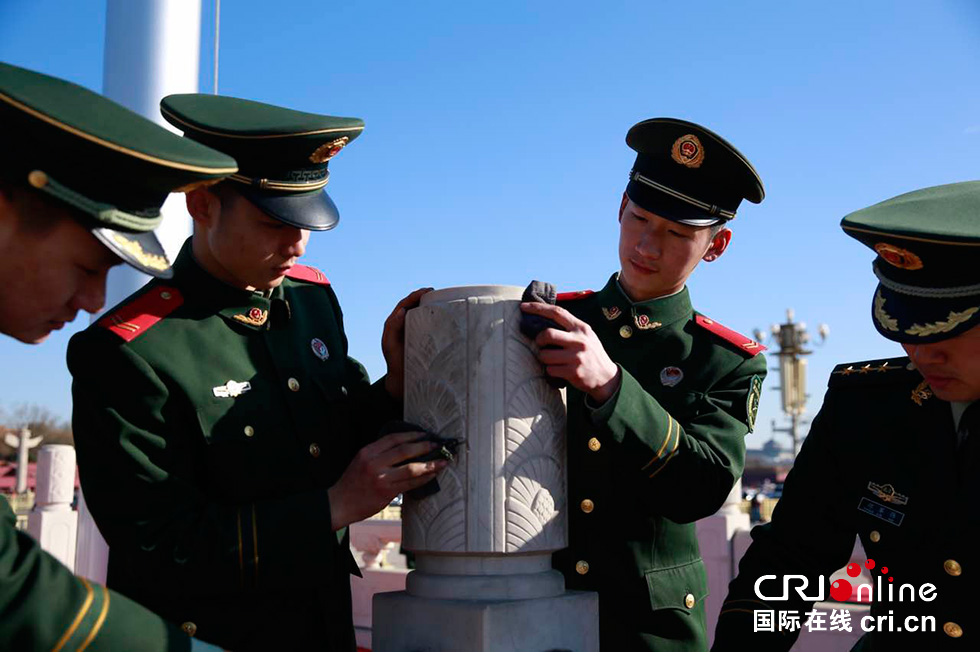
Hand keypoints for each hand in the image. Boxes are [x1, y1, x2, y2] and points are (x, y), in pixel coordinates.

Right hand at [327, 431, 445, 529]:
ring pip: (411, 468)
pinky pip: (410, 484)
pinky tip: (431, 475)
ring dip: (430, 464)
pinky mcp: (387, 492)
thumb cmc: (353, 482)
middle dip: (424, 446)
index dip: (412, 435)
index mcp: (368, 452)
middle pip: (405, 450)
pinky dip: (423, 479)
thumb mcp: (362, 460)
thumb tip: (405, 447)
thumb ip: (380, 453)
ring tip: (442, 462)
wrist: (340, 503)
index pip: (394, 438)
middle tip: (438, 444)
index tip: (425, 434)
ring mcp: (381, 478)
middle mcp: (374, 463)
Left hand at [383, 287, 432, 398]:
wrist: (401, 380)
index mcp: (396, 324)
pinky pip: (429, 326)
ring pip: (422, 314)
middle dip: (424, 297)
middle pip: (415, 306)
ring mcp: (414, 332)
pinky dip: (436, 318)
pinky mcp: (423, 340)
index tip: (427, 291)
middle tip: (437, 292)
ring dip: (431, 305)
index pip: (405, 304)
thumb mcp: (390, 344)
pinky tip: (445, 316)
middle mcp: (405, 325)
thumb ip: (392, 328)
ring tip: (442, 299)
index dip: (415, 295)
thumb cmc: (395, 362)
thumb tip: (401, 311)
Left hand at [520, 302, 620, 403]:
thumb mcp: (586, 336)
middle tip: (540, 344)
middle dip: (539, 340)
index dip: (538, 308)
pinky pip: (550, 370)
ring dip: (544, 358)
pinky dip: (550, 371)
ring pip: (545, 355)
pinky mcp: (573, 372)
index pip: (557, 312)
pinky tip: (559, 370)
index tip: (524, 307)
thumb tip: (542, 320)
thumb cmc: (591, 354)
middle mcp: (579, 341)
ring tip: (553, 360)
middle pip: (547, 334)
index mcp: (581, 328)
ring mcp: (576, 357)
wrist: (606, 377)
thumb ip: (569, 328)